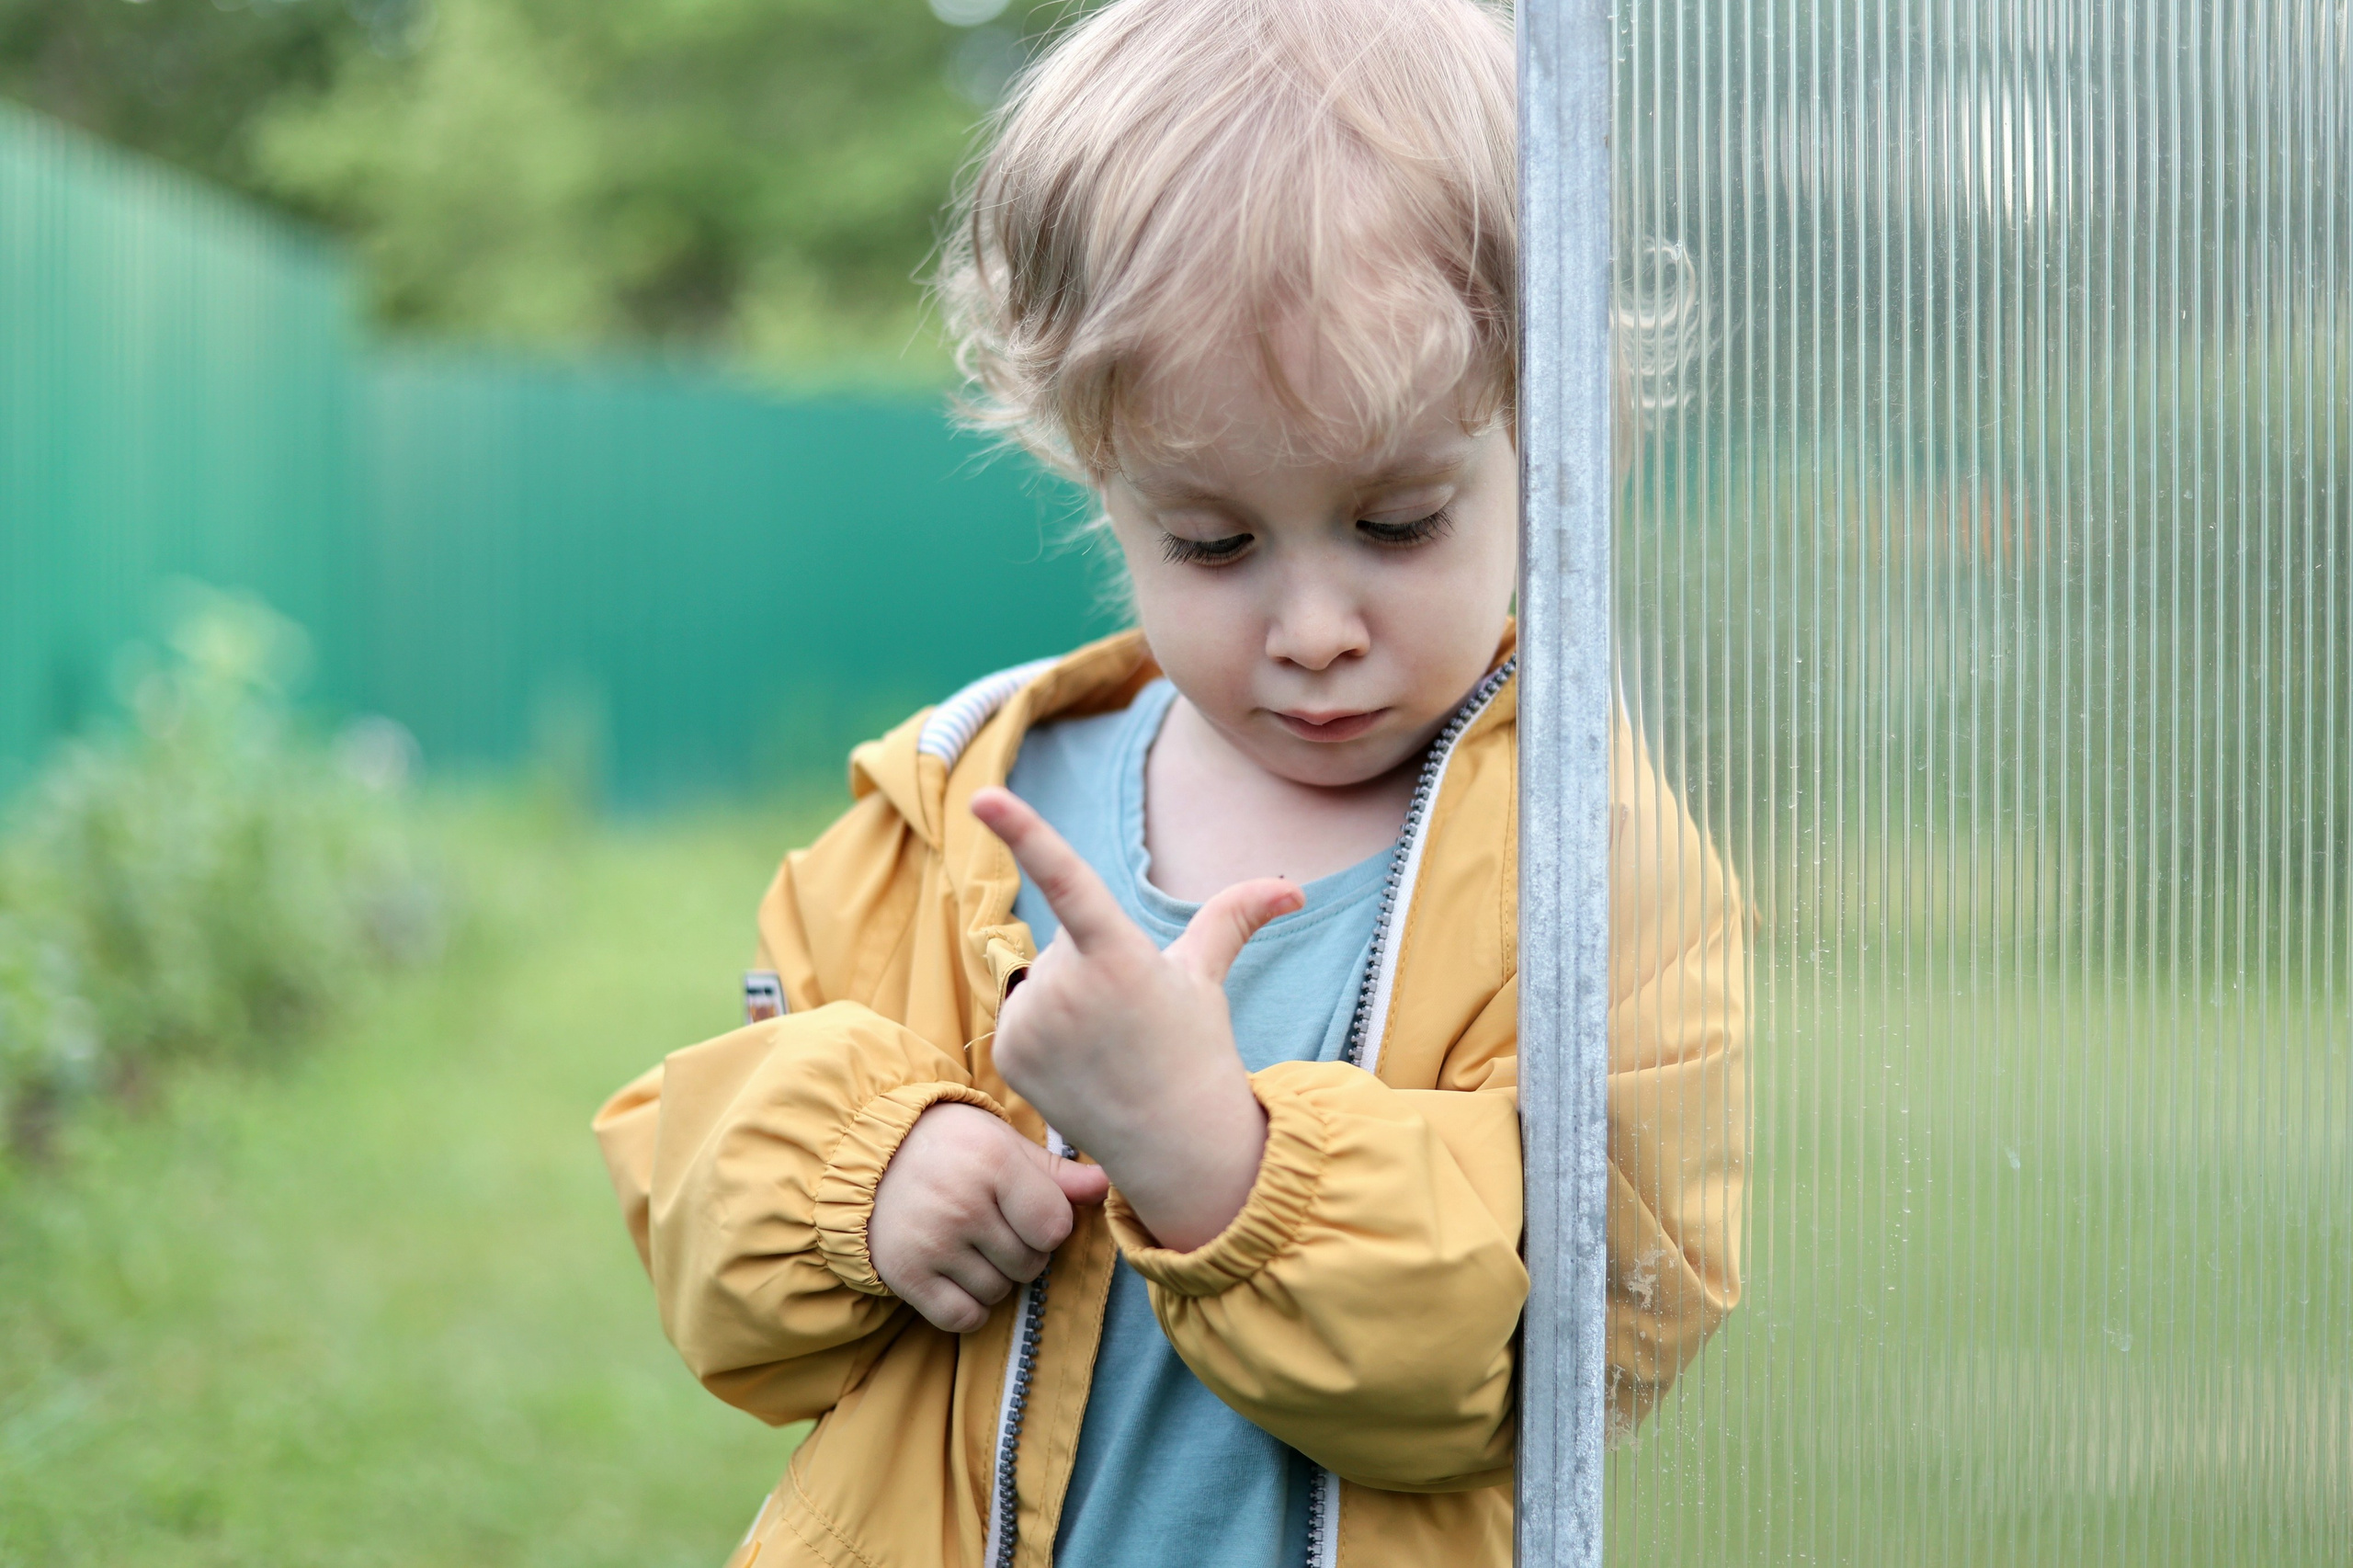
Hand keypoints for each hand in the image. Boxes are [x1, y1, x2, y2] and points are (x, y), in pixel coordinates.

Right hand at [870, 1101, 1108, 1332]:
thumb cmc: (953, 1147)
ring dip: (995, 1277)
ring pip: (999, 1292)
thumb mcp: (1004, 1145)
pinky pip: (963, 1317)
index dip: (1048, 1224)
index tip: (1027, 1210)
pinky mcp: (906, 1275)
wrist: (873, 1157)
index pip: (1055, 1227)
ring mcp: (931, 1243)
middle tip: (996, 1226)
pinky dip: (969, 1306)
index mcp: (994, 1162)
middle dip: (1024, 1251)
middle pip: (1030, 1264)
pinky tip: (957, 1275)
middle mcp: (962, 1205)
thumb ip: (1057, 1173)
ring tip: (973, 1245)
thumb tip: (1106, 1184)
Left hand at [969, 786, 1301, 1252]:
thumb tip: (1293, 887)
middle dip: (1093, 962)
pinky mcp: (1008, 1052)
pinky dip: (1043, 1033)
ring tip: (1107, 1045)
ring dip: (1068, 997)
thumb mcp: (1205, 977)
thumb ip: (1235, 916)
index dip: (1024, 832)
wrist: (1174, 1145)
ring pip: (1043, 976)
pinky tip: (1080, 1065)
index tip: (985, 797)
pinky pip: (1020, 1016)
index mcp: (1117, 955)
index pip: (1066, 878)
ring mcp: (1031, 1023)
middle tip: (1129, 1016)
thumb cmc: (1196, 1051)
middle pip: (1067, 941)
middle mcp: (1066, 987)